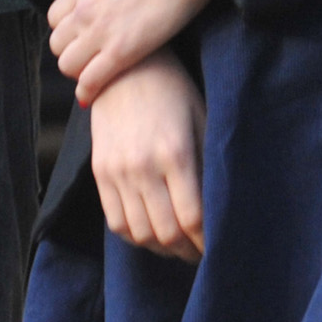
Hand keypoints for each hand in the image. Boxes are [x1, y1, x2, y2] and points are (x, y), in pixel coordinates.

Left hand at [49, 0, 217, 105]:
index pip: (54, 17)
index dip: (66, 27)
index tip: (78, 34)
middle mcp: (84, 10)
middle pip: (57, 43)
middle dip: (69, 49)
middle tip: (87, 54)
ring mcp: (100, 32)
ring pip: (68, 64)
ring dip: (77, 70)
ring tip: (92, 72)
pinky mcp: (121, 52)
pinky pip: (91, 80)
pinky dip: (88, 91)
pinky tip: (91, 97)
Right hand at [91, 52, 206, 260]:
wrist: (124, 68)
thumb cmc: (173, 91)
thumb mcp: (201, 118)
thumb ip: (209, 164)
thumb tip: (222, 209)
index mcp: (175, 152)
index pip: (192, 218)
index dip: (207, 242)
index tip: (218, 248)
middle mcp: (143, 165)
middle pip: (166, 233)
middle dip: (188, 251)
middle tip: (201, 252)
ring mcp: (117, 170)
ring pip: (140, 234)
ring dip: (163, 249)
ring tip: (178, 245)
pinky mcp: (99, 172)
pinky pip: (116, 222)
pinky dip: (135, 237)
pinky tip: (151, 232)